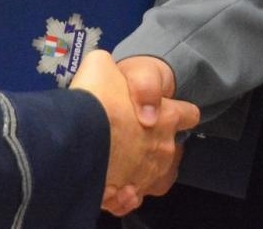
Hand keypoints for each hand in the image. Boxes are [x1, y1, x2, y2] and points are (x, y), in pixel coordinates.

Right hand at [71, 51, 197, 216]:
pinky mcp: (128, 195)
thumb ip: (118, 74)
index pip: (189, 114)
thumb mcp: (103, 65)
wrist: (74, 134)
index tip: (162, 111)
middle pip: (169, 147)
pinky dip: (125, 193)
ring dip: (140, 168)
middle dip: (153, 142)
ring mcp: (149, 174)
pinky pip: (133, 196)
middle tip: (128, 134)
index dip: (176, 111)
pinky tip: (112, 184)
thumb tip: (130, 91)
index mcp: (167, 115)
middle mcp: (164, 148)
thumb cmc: (95, 96)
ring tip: (118, 160)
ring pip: (153, 174)